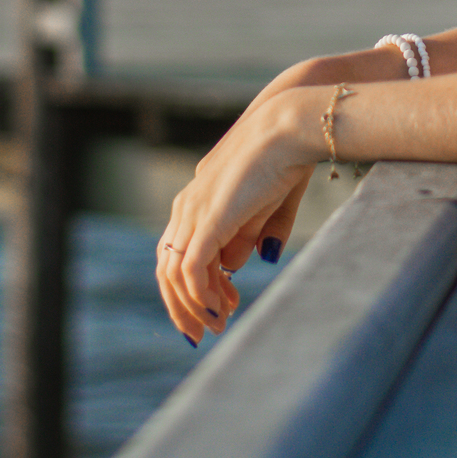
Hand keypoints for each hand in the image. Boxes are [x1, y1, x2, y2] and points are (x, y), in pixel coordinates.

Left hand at [156, 92, 319, 343]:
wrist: (289, 126)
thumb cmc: (285, 156)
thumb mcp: (266, 204)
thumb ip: (250, 236)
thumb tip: (235, 268)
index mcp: (198, 198)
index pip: (177, 252)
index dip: (191, 286)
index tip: (220, 307)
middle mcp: (187, 205)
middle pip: (167, 267)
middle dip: (182, 306)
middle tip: (204, 332)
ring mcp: (194, 210)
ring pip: (175, 273)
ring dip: (193, 306)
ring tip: (217, 324)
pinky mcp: (209, 219)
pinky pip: (193, 269)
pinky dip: (200, 296)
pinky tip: (218, 310)